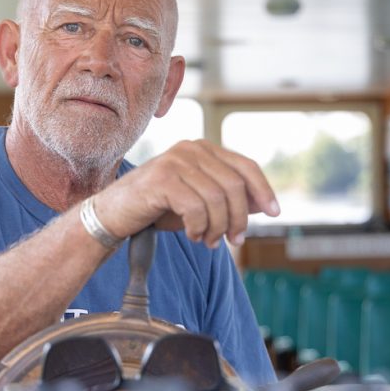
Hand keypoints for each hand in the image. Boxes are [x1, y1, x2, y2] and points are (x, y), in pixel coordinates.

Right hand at [94, 140, 279, 247]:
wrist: (114, 213)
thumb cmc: (157, 208)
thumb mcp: (198, 201)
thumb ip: (227, 198)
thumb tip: (263, 205)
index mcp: (203, 149)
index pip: (246, 166)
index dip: (264, 190)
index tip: (275, 213)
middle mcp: (191, 149)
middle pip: (234, 186)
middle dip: (239, 219)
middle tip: (233, 241)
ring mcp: (175, 161)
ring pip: (216, 200)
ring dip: (217, 228)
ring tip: (208, 241)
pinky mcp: (162, 179)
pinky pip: (195, 208)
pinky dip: (198, 228)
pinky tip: (191, 235)